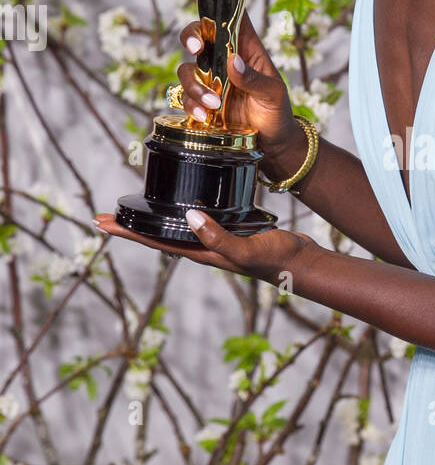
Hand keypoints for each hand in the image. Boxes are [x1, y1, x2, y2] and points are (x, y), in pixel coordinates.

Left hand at [93, 208, 323, 286]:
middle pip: (157, 236)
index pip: (155, 242)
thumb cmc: (276, 259)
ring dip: (152, 220)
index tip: (102, 223)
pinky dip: (182, 210)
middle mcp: (203, 247)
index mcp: (201, 253)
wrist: (302, 263)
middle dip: (130, 227)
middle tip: (103, 217)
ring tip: (134, 209)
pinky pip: (197, 218)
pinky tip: (183, 201)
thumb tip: (189, 217)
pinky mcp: (229, 228)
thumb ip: (218, 238)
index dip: (127, 233)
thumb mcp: (246, 249)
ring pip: (175, 227)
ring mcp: (215, 239)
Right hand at [177, 10, 299, 166]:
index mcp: (246, 49)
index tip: (211, 8)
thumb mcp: (273, 94)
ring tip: (213, 104)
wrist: (272, 144)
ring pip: (188, 70)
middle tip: (195, 49)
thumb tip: (233, 61)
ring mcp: (210, 81)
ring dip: (195, 85)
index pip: (232, 18)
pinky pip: (185, 98)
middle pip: (199, 36)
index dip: (221, 6)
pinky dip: (191, 105)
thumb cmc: (278, 112)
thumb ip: (255, 78)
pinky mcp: (202, 103)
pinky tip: (206, 116)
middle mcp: (224, 60)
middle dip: (191, 37)